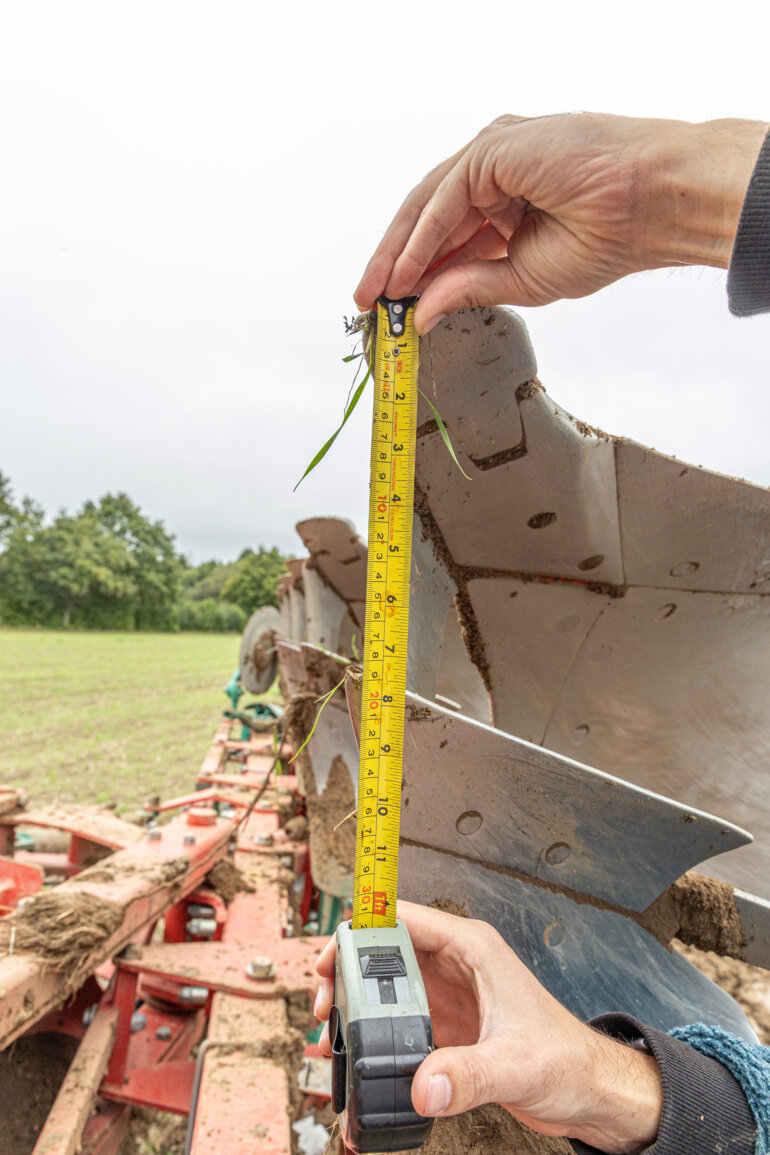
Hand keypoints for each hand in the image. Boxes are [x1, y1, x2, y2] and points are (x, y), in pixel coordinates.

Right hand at [314, 901, 662, 1153]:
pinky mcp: (446, 1026)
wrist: (589, 1090)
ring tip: (331, 1035)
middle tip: (322, 1006)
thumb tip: (423, 1085)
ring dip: (355, 1006)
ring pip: (385, 986)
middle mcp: (456, 964)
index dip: (360, 933)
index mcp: (472, 948)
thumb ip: (468, 1074)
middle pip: (384, 951)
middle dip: (346, 974)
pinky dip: (372, 1035)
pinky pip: (397, 1021)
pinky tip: (355, 1057)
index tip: (330, 957)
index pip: (402, 919)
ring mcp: (448, 995)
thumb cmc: (568, 1059)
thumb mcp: (517, 1064)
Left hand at [354, 113, 768, 333]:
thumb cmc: (609, 238)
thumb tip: (423, 314)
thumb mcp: (522, 280)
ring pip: (428, 206)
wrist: (650, 208)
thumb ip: (469, 289)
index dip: (416, 271)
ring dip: (400, 252)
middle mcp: (496, 174)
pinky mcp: (494, 149)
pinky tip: (407, 273)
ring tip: (380, 293)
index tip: (392, 306)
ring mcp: (493, 157)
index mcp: (508, 201)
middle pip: (427, 218)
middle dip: (395, 262)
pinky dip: (422, 238)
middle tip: (369, 302)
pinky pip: (444, 199)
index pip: (447, 235)